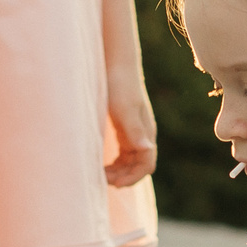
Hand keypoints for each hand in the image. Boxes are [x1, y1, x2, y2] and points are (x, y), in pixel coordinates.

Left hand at [104, 66, 156, 186]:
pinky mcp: (123, 128)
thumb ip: (134, 130)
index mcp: (145, 132)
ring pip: (130, 161)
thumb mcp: (125, 109)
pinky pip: (123, 153)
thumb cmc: (119, 84)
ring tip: (99, 174)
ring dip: (118, 171)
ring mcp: (133, 132)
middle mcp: (142, 135)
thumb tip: (146, 149)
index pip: (147, 164)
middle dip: (123, 176)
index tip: (114, 183)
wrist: (115, 63)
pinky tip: (101, 164)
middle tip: (101, 179)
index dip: (132, 177)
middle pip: (138, 166)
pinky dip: (114, 163)